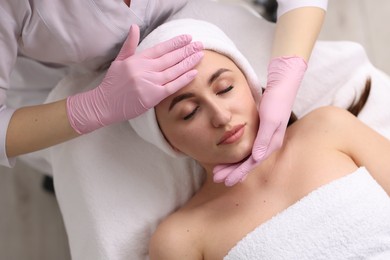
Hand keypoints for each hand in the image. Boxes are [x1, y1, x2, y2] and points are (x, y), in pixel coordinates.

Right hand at [67, 24, 203, 133]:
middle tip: (199, 44)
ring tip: (199, 55)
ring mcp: (150, 82)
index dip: (175, 43)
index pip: (161, 48)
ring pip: (174, 70)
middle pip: (170, 58)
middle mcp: (145, 69)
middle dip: (186, 50)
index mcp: (138, 60)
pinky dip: (183, 79)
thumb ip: (130, 44)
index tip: (187, 38)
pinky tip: (193, 73)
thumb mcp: (119, 60)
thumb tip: (134, 27)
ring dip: (188, 62)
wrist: (105, 104)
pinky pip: (172, 86)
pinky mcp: (153, 96)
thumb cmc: (112, 83)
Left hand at [213, 56, 306, 185]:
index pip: (252, 163)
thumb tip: (256, 159)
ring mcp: (265, 138)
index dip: (238, 173)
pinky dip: (238, 154)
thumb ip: (263, 140)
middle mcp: (268, 144)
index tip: (226, 181)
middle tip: (217, 178)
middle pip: (248, 163)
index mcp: (271, 144)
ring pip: (247, 157)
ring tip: (219, 171)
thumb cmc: (277, 101)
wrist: (282, 85)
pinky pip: (247, 148)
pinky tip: (230, 157)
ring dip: (233, 165)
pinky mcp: (260, 131)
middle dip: (233, 172)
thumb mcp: (270, 120)